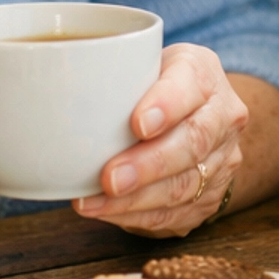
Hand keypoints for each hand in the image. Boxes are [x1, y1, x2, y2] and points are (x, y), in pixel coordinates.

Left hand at [74, 44, 246, 236]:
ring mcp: (223, 160)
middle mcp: (223, 116)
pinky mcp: (211, 196)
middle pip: (192, 143)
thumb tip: (55, 93)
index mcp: (203, 74)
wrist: (201, 115)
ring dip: (136, 199)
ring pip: (184, 186)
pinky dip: (138, 216)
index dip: (166, 105)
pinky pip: (176, 213)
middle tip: (109, 178)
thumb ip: (112, 72)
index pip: (191, 85)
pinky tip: (108, 213)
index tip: (138, 124)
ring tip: (93, 203)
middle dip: (148, 165)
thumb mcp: (142, 62)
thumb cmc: (157, 85)